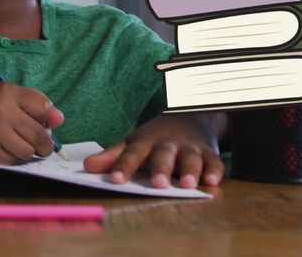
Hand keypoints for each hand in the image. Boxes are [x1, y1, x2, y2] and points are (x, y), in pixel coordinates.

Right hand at [0, 82, 64, 164]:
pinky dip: (12, 160)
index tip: (38, 123)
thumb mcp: (5, 99)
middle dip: (43, 143)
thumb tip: (59, 118)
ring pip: (29, 151)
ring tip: (13, 145)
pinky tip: (0, 150)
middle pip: (40, 133)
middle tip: (35, 143)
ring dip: (26, 153)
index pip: (44, 107)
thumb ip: (34, 105)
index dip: (46, 119)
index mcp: (6, 92)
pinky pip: (14, 162)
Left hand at [82, 114, 222, 188]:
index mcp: (145, 143)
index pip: (132, 154)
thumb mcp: (132, 143)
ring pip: (190, 159)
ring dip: (190, 170)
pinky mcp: (208, 152)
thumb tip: (86, 167)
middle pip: (163, 156)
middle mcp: (167, 145)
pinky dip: (215, 170)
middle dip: (161, 169)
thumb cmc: (155, 138)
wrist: (187, 116)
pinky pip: (213, 161)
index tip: (116, 180)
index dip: (124, 167)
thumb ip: (112, 157)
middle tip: (157, 184)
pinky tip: (213, 181)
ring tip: (187, 184)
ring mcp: (189, 148)